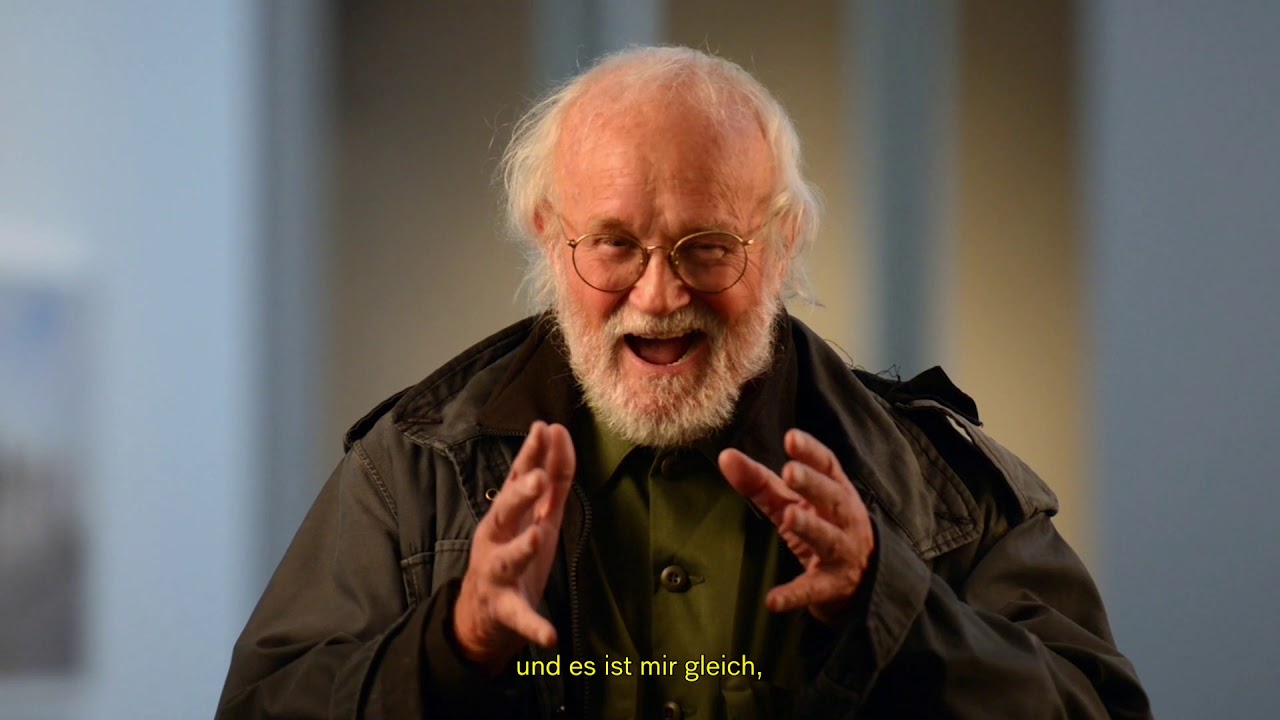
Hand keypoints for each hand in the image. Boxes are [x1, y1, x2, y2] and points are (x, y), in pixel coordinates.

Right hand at [454, 421, 574, 672]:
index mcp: (506, 516)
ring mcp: (497, 574)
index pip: (518, 479)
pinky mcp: (504, 609)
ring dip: (521, 547)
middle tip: (537, 478)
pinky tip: (550, 637)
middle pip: (504, 512)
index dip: (531, 455)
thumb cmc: (512, 553)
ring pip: (506, 559)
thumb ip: (552, 480)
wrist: (480, 614)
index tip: (544, 429)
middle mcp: (495, 539)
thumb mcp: (535, 515)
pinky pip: (520, 618)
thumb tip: (558, 432)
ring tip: (537, 537)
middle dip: (520, 495)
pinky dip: (535, 626)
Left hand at [719, 429, 873, 622]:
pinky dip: (793, 595)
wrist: (861, 579)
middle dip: (812, 484)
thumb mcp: (793, 501)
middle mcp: (844, 518)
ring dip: (809, 527)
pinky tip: (772, 600)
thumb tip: (725, 456)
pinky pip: (811, 589)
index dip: (810, 451)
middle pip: (831, 497)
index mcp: (836, 491)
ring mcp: (841, 552)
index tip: (791, 437)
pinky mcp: (831, 586)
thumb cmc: (820, 526)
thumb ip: (759, 480)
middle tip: (790, 471)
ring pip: (827, 538)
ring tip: (789, 516)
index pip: (828, 465)